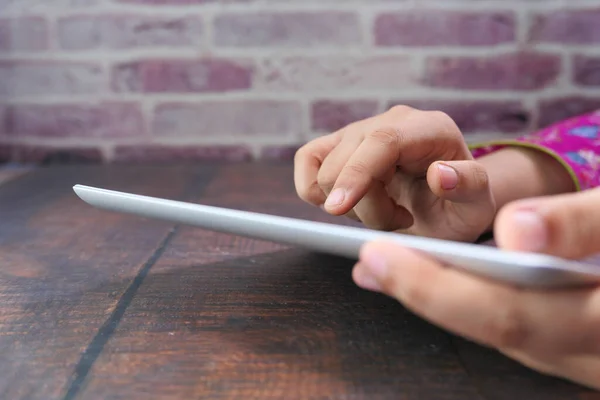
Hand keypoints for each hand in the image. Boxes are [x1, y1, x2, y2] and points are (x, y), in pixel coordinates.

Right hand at [294, 105, 495, 241]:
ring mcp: (361, 131)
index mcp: (430, 128)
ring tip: (384, 212)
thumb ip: (470, 186)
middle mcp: (392, 122)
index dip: (357, 173)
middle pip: (347, 162)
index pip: (382, 141)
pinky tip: (352, 204)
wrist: (444, 205)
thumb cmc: (460, 207)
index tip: (338, 209)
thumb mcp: (479, 205)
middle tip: (400, 221)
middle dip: (364, 207)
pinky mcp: (337, 145)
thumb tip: (438, 173)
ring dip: (349, 206)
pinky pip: (307, 163)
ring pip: (325, 171)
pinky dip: (317, 193)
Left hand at [353, 188, 599, 389]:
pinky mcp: (575, 342)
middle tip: (366, 262)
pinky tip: (432, 278)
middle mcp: (588, 350)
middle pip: (494, 327)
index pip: (508, 315)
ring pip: (500, 328)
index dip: (437, 290)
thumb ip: (587, 225)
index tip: (378, 258)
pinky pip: (514, 323)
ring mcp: (582, 351)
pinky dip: (467, 299)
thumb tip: (519, 229)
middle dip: (423, 295)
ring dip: (438, 297)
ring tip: (382, 269)